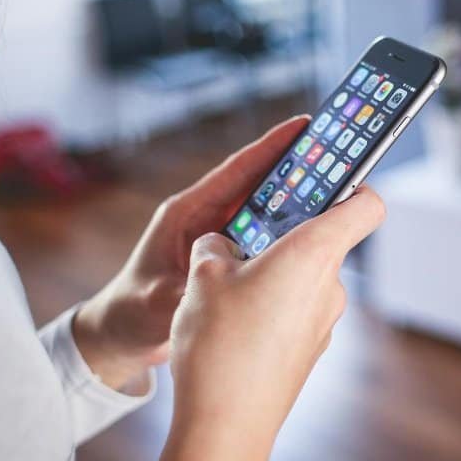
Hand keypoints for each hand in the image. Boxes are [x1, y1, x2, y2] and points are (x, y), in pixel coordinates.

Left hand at [72, 116, 310, 390]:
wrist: (122, 335)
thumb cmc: (131, 312)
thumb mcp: (157, 302)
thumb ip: (187, 291)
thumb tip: (216, 286)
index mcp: (187, 213)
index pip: (235, 171)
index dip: (269, 147)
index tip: (303, 126)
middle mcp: (205, 218)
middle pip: (258, 185)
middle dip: (295, 170)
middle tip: (336, 156)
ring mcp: (218, 237)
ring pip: (265, 211)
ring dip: (296, 202)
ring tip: (338, 191)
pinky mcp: (227, 257)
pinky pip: (263, 238)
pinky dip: (287, 234)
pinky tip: (315, 237)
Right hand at [144, 184, 385, 460]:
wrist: (225, 429)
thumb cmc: (219, 346)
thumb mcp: (202, 277)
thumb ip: (215, 246)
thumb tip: (221, 245)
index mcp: (313, 254)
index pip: (366, 204)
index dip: (354, 183)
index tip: (329, 176)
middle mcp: (329, 286)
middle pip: (322, 240)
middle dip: (282, 233)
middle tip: (241, 235)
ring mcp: (324, 322)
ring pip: (302, 278)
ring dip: (270, 273)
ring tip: (223, 288)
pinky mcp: (309, 350)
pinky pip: (294, 311)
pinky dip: (269, 306)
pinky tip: (231, 324)